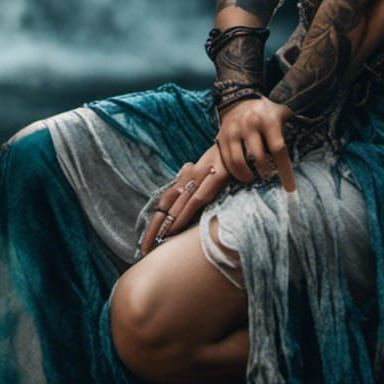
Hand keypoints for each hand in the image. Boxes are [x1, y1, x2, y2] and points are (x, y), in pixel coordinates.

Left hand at [139, 140, 229, 256]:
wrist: (239, 135)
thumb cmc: (223, 156)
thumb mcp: (206, 169)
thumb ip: (194, 181)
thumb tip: (183, 193)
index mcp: (186, 176)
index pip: (165, 201)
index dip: (154, 221)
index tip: (146, 240)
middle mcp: (188, 176)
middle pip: (165, 205)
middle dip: (154, 228)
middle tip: (144, 248)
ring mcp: (200, 176)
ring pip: (177, 204)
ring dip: (166, 224)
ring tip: (156, 242)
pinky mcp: (215, 178)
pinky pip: (195, 200)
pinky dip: (183, 214)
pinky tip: (174, 227)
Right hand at [216, 96, 296, 192]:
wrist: (238, 99)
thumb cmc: (266, 111)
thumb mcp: (282, 112)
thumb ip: (298, 122)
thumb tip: (318, 127)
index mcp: (268, 120)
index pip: (278, 149)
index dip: (284, 170)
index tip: (290, 188)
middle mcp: (250, 124)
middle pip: (258, 157)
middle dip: (265, 171)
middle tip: (268, 176)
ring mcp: (234, 131)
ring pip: (239, 161)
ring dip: (247, 174)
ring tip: (253, 178)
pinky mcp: (221, 137)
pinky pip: (227, 160)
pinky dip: (234, 172)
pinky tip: (242, 174)